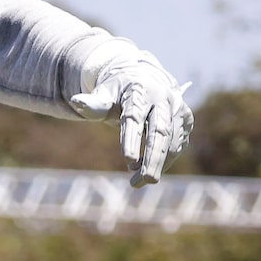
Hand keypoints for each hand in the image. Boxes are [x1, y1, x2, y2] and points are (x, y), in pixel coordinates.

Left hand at [72, 59, 190, 187]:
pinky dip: (165, 161)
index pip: (135, 117)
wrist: (143, 79)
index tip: (128, 160)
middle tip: (146, 180)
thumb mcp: (104, 95)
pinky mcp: (185, 120)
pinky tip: (148, 169)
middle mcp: (162, 98)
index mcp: (139, 90)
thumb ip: (93, 104)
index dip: (132, 139)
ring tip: (137, 180)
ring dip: (158, 163)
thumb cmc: (118, 92)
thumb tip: (76, 102)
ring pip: (172, 141)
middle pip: (160, 131)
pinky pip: (178, 144)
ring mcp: (177, 108)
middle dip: (154, 158)